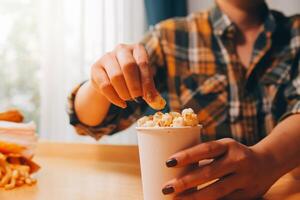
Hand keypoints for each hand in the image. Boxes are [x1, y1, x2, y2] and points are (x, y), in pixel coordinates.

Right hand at [90, 44, 162, 108]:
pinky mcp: (96, 68)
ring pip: (116, 76)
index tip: (149, 97)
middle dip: (134, 86)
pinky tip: (122, 104)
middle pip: (128, 66)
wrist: (111, 77)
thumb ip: (150, 90)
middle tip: (137, 99)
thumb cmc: (132, 77)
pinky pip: (105, 85)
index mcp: (137, 49)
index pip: (143, 63)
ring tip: (129, 99)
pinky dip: (115, 98)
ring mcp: (107, 57)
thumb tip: (157, 102)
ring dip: (124, 93)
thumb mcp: (143, 81)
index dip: (146, 81)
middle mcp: (121, 49)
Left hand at [162, 138, 280, 199]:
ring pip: (217, 191)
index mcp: (228, 145)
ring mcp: (244, 178)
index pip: (205, 149)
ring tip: (177, 199)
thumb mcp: (224, 147)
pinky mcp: (248, 194)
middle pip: (208, 172)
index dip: (187, 156)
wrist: (269, 162)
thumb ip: (206, 156)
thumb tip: (175, 166)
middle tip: (167, 188)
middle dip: (186, 182)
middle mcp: (238, 160)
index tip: (168, 162)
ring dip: (195, 197)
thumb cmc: (235, 153)